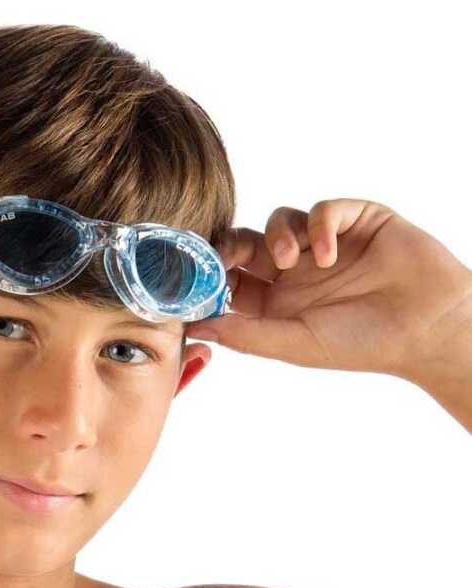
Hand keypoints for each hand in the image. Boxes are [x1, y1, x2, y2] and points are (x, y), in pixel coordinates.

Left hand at [186, 199, 471, 382]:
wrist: (427, 328)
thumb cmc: (361, 344)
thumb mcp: (294, 344)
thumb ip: (245, 334)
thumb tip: (195, 327)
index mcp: (274, 301)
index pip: (230, 279)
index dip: (210, 276)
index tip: (194, 277)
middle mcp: (294, 270)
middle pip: (247, 242)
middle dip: (231, 245)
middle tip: (228, 255)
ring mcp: (323, 243)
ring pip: (280, 220)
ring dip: (277, 235)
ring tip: (291, 261)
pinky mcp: (355, 220)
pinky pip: (324, 208)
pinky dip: (319, 226)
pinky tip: (328, 255)